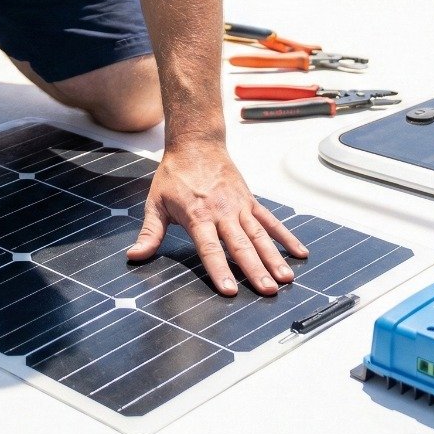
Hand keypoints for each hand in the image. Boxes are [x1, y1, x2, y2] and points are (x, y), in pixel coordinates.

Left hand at [127, 138, 308, 295]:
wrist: (195, 143)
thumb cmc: (175, 174)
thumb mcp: (155, 202)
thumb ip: (149, 233)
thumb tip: (135, 256)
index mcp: (197, 215)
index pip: (209, 248)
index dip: (219, 269)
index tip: (230, 289)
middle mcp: (222, 212)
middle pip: (240, 245)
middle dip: (255, 269)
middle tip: (268, 290)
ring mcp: (239, 206)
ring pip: (259, 235)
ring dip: (273, 257)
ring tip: (286, 278)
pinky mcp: (250, 200)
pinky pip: (270, 220)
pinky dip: (285, 236)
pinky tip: (298, 253)